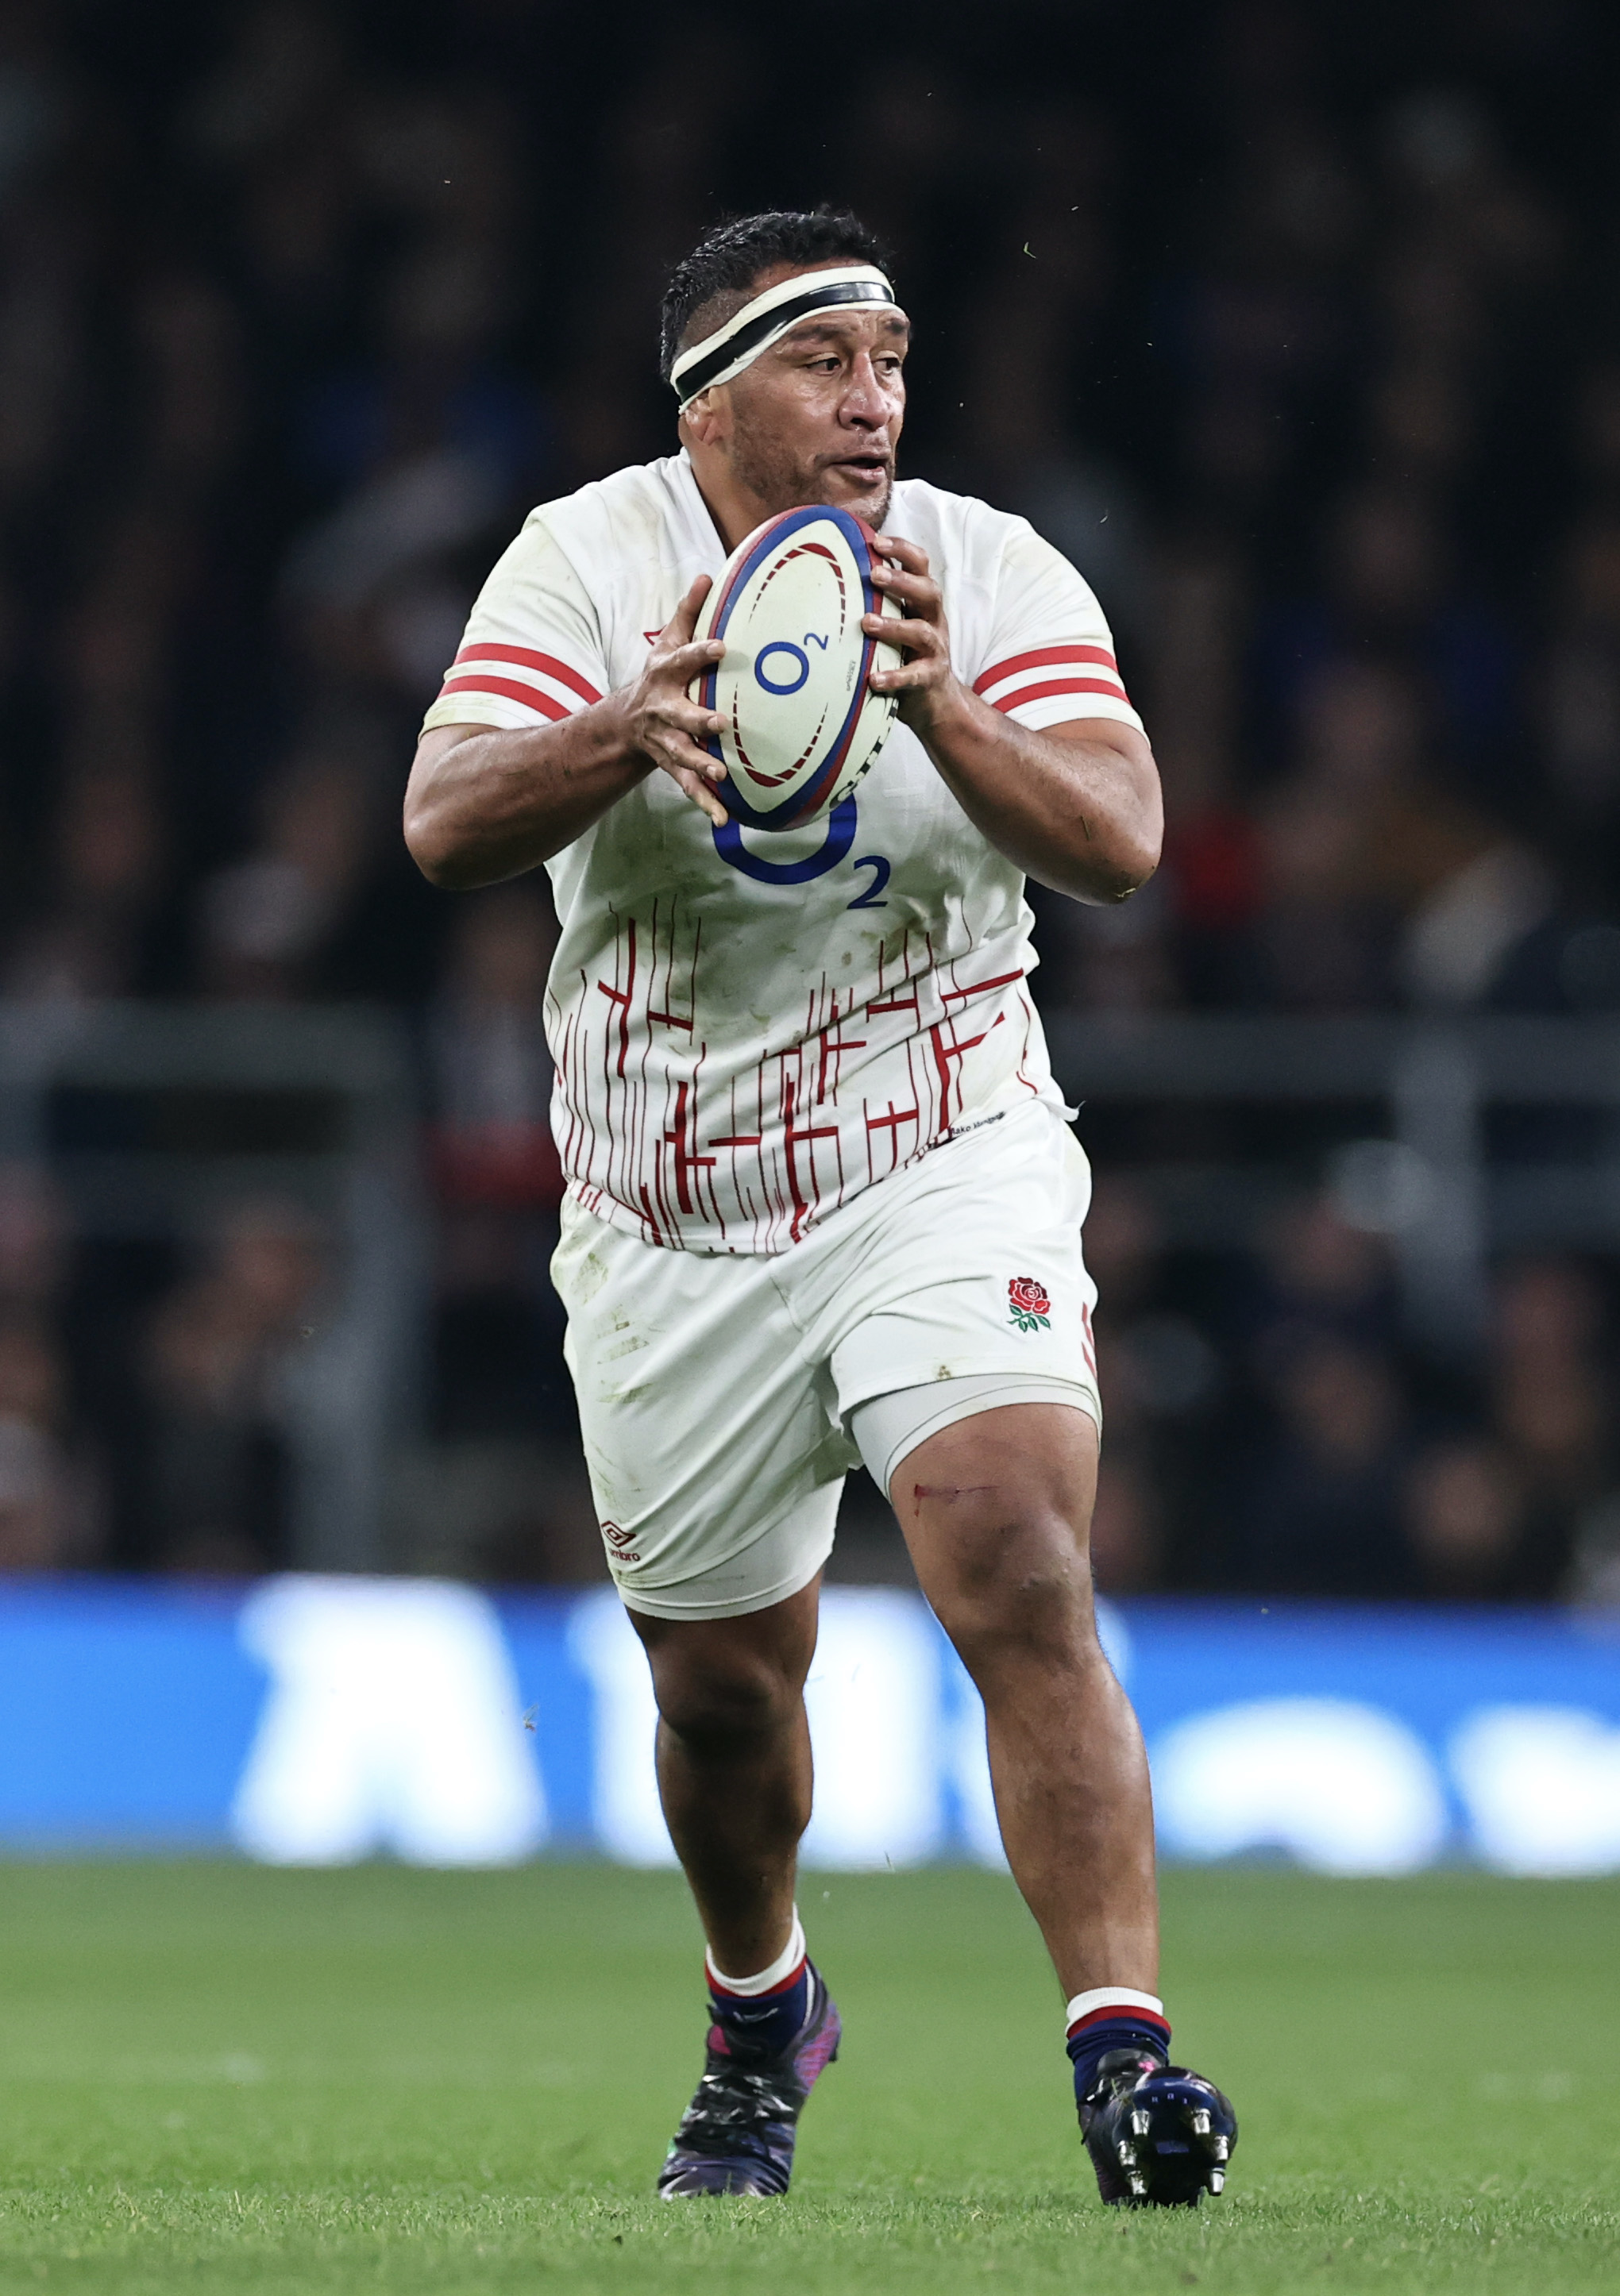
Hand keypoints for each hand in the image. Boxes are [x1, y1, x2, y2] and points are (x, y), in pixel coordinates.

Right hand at [618, 575, 729, 825]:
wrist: (626, 724)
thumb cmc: (659, 677)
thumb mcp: (667, 643)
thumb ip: (688, 612)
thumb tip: (708, 575)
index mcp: (665, 677)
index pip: (683, 661)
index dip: (700, 653)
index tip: (722, 646)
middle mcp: (663, 711)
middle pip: (679, 715)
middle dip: (697, 720)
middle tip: (720, 723)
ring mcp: (666, 742)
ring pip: (682, 755)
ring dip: (700, 766)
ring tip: (720, 775)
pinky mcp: (674, 766)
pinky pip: (689, 786)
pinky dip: (705, 803)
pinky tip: (722, 818)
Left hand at [862, 534, 960, 733]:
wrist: (936, 701)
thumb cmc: (905, 654)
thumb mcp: (896, 623)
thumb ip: (876, 602)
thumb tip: (831, 577)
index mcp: (922, 603)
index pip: (920, 566)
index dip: (902, 550)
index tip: (876, 540)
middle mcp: (933, 621)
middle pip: (928, 592)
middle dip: (902, 581)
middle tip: (873, 574)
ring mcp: (934, 650)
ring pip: (921, 632)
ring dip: (894, 625)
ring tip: (867, 623)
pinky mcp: (929, 679)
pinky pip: (914, 676)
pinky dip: (894, 677)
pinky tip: (874, 679)